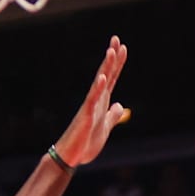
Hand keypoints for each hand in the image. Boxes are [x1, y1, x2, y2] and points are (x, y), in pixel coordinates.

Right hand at [53, 35, 128, 166]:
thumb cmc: (85, 143)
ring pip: (99, 83)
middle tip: (116, 38)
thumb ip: (112, 116)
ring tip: (111, 51)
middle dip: (112, 57)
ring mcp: (90, 106)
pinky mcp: (85, 116)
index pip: (111, 78)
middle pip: (106, 74)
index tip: (123, 47)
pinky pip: (92, 100)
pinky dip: (97, 88)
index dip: (118, 63)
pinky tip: (102, 77)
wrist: (71, 157)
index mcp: (102, 102)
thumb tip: (120, 105)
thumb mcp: (105, 128)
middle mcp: (96, 100)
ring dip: (106, 67)